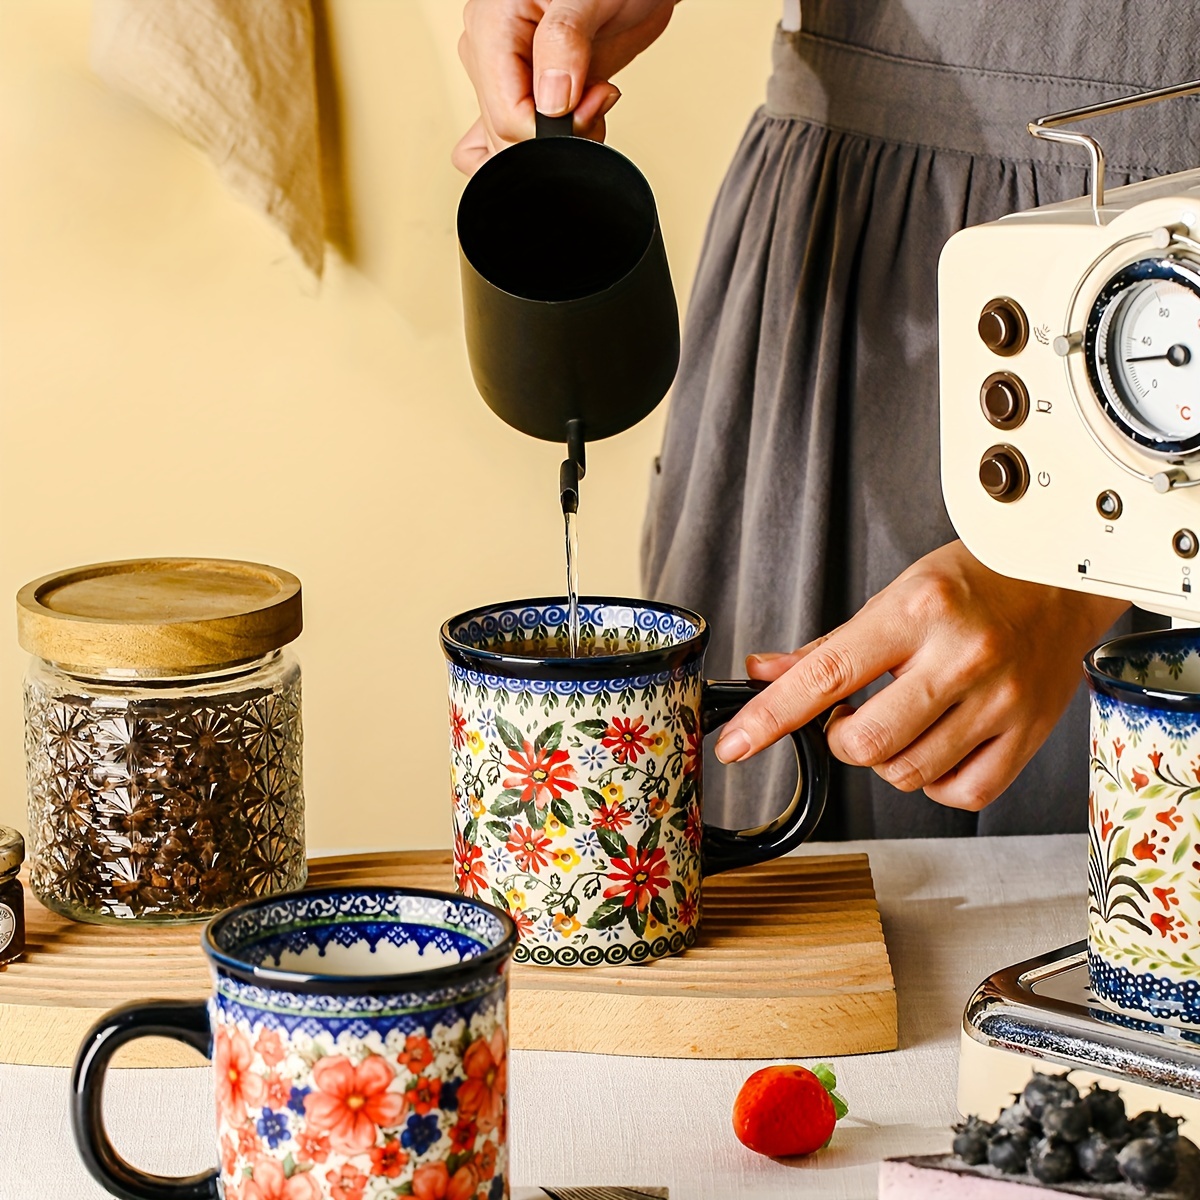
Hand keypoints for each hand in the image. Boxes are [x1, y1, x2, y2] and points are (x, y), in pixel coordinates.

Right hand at [454, 0, 677, 172]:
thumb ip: (565, 43)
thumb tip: (551, 103)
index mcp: (492, 26)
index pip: (506, 114)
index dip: (553, 129)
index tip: (594, 102)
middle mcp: (491, 52)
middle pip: (506, 135)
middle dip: (559, 134)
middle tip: (598, 97)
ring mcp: (506, 75)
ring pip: (511, 143)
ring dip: (558, 140)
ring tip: (591, 99)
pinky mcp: (526, 91)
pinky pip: (517, 138)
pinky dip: (553, 142)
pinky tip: (579, 116)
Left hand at [715, 541, 1128, 811]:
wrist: (1062, 579)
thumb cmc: (975, 582)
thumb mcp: (894, 594)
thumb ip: (827, 646)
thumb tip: (764, 672)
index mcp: (916, 611)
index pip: (825, 676)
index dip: (770, 717)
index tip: (735, 745)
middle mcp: (960, 656)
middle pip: (866, 743)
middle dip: (841, 741)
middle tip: (851, 717)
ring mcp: (999, 700)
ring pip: (909, 774)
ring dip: (887, 760)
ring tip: (902, 722)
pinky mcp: (1028, 734)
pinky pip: (961, 793)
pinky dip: (936, 782)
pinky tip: (938, 746)